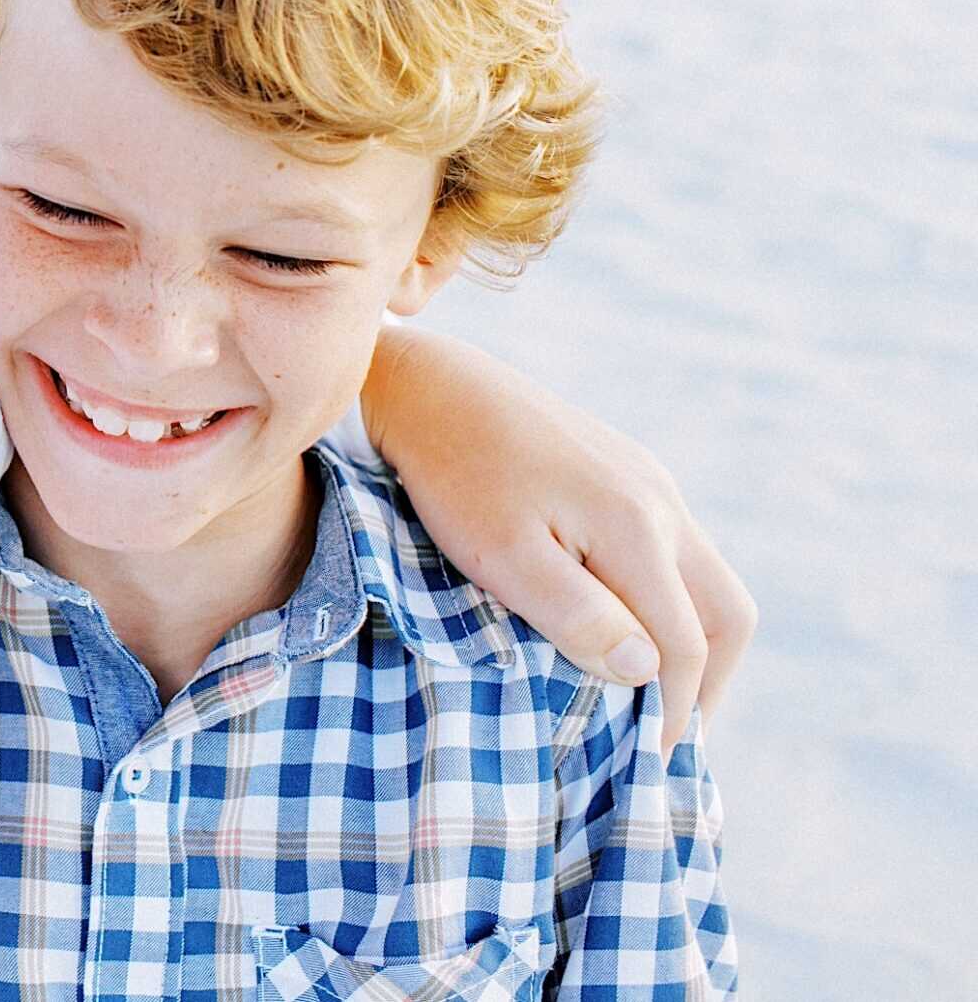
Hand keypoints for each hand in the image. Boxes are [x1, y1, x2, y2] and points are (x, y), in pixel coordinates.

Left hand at [361, 327, 755, 751]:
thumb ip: (578, 614)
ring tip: (647, 689)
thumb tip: (649, 672)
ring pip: (704, 577)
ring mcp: (646, 479)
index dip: (674, 712)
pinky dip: (666, 597)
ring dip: (691, 637)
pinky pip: (671, 547)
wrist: (424, 385)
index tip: (648, 762)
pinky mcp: (622, 468)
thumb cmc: (450, 475)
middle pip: (725, 611)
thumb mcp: (501, 555)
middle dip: (708, 681)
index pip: (685, 644)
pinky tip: (623, 619)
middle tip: (667, 733)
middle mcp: (659, 500)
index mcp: (637, 527)